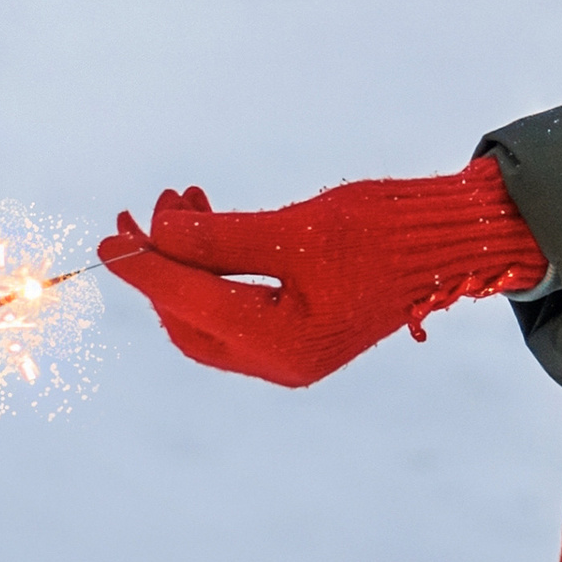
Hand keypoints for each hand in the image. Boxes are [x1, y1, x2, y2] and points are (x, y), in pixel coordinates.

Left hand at [97, 163, 547, 389]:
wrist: (451, 240)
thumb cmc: (386, 231)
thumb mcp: (298, 228)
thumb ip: (223, 235)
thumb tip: (157, 231)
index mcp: (282, 344)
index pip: (189, 303)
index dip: (145, 268)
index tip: (110, 235)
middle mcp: (281, 361)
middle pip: (189, 320)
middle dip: (162, 266)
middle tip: (143, 210)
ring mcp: (290, 350)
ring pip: (208, 313)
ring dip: (187, 261)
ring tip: (181, 200)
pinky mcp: (299, 330)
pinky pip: (235, 306)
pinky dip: (215, 267)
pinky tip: (210, 222)